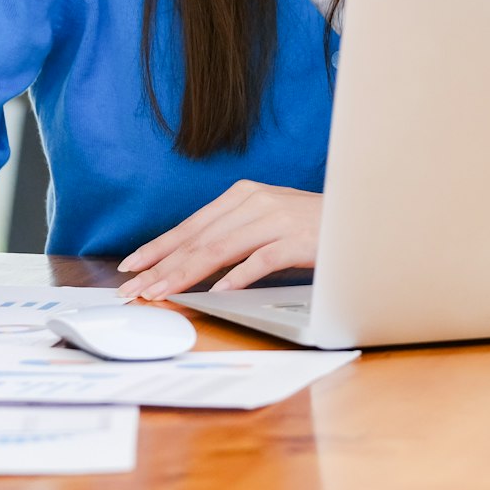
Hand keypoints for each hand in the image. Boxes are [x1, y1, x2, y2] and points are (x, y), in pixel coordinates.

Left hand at [115, 180, 320, 298]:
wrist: (360, 218)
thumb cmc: (310, 227)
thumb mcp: (264, 225)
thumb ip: (231, 238)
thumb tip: (190, 266)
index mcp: (242, 195)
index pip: (190, 226)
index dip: (157, 248)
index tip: (129, 267)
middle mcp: (255, 201)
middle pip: (198, 239)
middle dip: (160, 266)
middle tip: (133, 289)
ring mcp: (277, 218)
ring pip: (220, 249)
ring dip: (186, 274)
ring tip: (161, 293)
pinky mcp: (298, 238)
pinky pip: (261, 260)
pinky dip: (237, 277)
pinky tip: (218, 293)